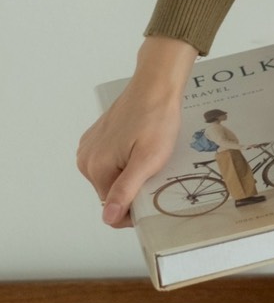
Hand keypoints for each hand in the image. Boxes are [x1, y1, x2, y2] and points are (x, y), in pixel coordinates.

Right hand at [76, 36, 198, 228]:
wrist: (157, 84)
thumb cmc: (156, 118)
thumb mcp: (147, 159)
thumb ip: (126, 190)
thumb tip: (108, 218)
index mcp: (95, 167)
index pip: (112, 208)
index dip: (134, 209)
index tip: (153, 197)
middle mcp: (86, 158)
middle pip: (111, 192)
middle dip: (132, 190)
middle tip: (156, 175)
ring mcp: (91, 146)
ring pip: (112, 176)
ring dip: (130, 175)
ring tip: (151, 159)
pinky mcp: (99, 136)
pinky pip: (112, 160)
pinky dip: (126, 161)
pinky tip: (142, 148)